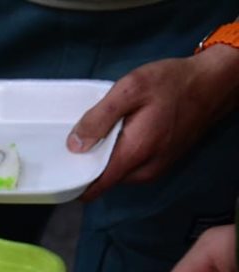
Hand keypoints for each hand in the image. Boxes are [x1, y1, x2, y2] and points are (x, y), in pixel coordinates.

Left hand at [68, 46, 238, 201]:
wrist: (213, 83)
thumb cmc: (172, 83)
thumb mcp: (130, 89)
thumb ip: (99, 118)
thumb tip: (74, 146)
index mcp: (134, 155)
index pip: (95, 188)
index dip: (74, 181)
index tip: (59, 167)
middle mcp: (144, 170)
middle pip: (102, 180)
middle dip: (87, 165)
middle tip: (77, 140)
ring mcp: (154, 169)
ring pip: (116, 173)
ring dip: (104, 157)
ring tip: (100, 132)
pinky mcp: (159, 163)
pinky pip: (129, 165)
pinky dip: (119, 153)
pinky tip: (118, 132)